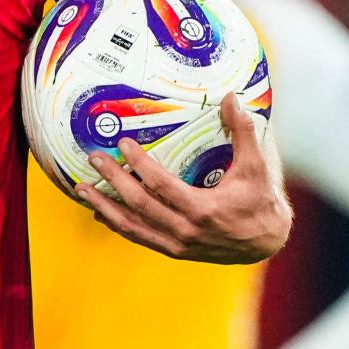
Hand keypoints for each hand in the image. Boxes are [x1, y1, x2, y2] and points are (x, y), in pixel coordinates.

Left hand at [73, 94, 289, 263]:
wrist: (267, 243)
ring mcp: (176, 243)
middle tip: (93, 158)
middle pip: (139, 203)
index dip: (140, 164)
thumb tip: (232, 98)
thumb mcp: (257, 167)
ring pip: (132, 225)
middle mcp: (185, 230)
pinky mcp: (173, 251)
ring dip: (104, 206)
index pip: (161, 185)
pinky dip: (116, 224)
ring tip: (81, 187)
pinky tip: (99, 211)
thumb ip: (243, 132)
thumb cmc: (261, 201)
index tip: (123, 144)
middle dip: (112, 180)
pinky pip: (138, 237)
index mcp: (203, 209)